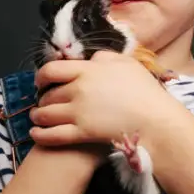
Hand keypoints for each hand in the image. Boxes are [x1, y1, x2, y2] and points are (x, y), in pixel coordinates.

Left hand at [29, 50, 175, 147]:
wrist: (156, 120)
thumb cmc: (146, 92)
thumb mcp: (128, 64)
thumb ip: (106, 58)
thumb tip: (91, 58)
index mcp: (88, 71)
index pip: (52, 70)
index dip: (41, 76)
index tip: (42, 82)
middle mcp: (78, 90)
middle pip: (48, 94)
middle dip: (42, 98)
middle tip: (45, 102)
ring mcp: (78, 112)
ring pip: (45, 114)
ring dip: (37, 116)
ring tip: (38, 118)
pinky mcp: (81, 133)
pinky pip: (51, 135)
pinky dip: (40, 135)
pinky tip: (37, 134)